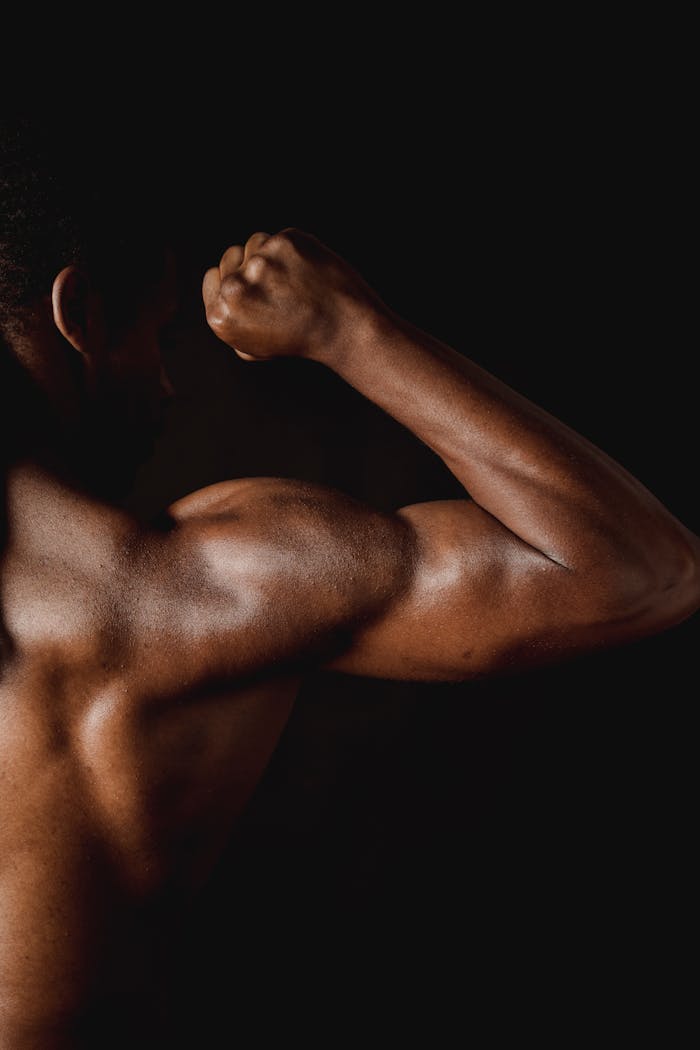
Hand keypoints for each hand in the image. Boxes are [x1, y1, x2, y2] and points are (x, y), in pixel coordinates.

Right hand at [202, 228, 386, 362]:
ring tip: (294, 283)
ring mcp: (259, 262)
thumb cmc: (301, 338)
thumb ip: (232, 317)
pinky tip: (306, 271)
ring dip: (271, 258)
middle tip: (278, 290)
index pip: (212, 276)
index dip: (234, 282)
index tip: (254, 291)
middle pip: (230, 256)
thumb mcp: (254, 345)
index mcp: (220, 317)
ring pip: (255, 244)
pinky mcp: (283, 243)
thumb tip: (220, 292)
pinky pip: (279, 238)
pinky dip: (292, 251)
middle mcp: (235, 288)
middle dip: (249, 267)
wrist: (344, 328)